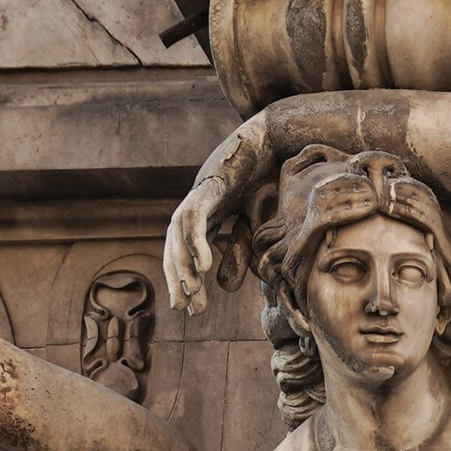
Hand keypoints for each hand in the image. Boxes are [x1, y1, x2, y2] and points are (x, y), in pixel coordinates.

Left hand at [163, 120, 266, 315]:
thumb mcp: (254, 225)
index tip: (192, 307)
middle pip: (174, 244)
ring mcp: (199, 192)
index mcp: (204, 213)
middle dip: (176, 277)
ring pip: (178, 232)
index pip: (185, 251)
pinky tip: (203, 265)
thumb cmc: (268, 178)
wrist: (276, 142)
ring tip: (190, 292)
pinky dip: (197, 241)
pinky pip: (196, 216)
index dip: (186, 279)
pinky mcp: (209, 184)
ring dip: (182, 264)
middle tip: (181, 308)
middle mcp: (195, 203)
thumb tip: (222, 286)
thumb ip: (237, 253)